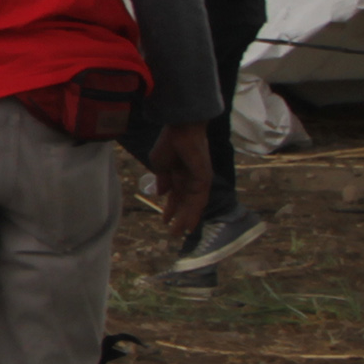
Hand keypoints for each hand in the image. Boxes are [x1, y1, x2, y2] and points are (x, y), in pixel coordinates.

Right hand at [146, 122, 209, 243]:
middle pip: (186, 202)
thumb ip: (162, 179)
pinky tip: (189, 222)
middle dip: (180, 217)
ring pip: (194, 204)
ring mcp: (199, 179)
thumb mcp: (160, 164)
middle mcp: (191, 178)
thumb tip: (161, 193)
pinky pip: (200, 199)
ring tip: (180, 232)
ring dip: (188, 219)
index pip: (177, 195)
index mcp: (179, 174)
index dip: (171, 208)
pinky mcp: (204, 178)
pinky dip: (195, 212)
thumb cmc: (169, 142)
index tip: (165, 221)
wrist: (180, 129)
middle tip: (174, 233)